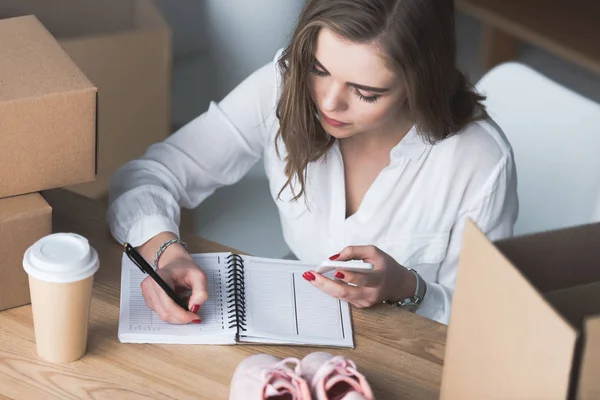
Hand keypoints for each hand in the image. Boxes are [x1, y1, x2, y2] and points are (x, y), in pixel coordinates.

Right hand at [140, 257, 208, 323]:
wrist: (176, 264)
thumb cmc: (185, 268)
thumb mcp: (199, 276)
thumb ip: (201, 291)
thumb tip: (194, 307)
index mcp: (160, 277)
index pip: (168, 304)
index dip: (182, 315)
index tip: (194, 316)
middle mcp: (150, 286)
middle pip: (165, 312)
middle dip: (182, 317)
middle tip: (194, 313)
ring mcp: (147, 293)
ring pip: (163, 315)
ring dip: (178, 314)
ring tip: (187, 302)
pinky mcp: (149, 300)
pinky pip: (162, 313)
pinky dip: (173, 312)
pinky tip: (179, 302)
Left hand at [302, 245, 420, 307]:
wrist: (399, 284)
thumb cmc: (385, 265)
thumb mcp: (373, 251)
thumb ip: (353, 252)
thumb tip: (333, 258)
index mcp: (378, 279)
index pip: (362, 280)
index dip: (349, 276)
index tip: (335, 270)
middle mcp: (371, 294)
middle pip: (344, 292)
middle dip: (325, 284)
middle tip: (310, 276)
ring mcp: (365, 302)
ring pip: (341, 296)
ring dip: (324, 286)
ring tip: (311, 277)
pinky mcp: (360, 306)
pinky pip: (343, 297)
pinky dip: (332, 288)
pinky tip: (322, 282)